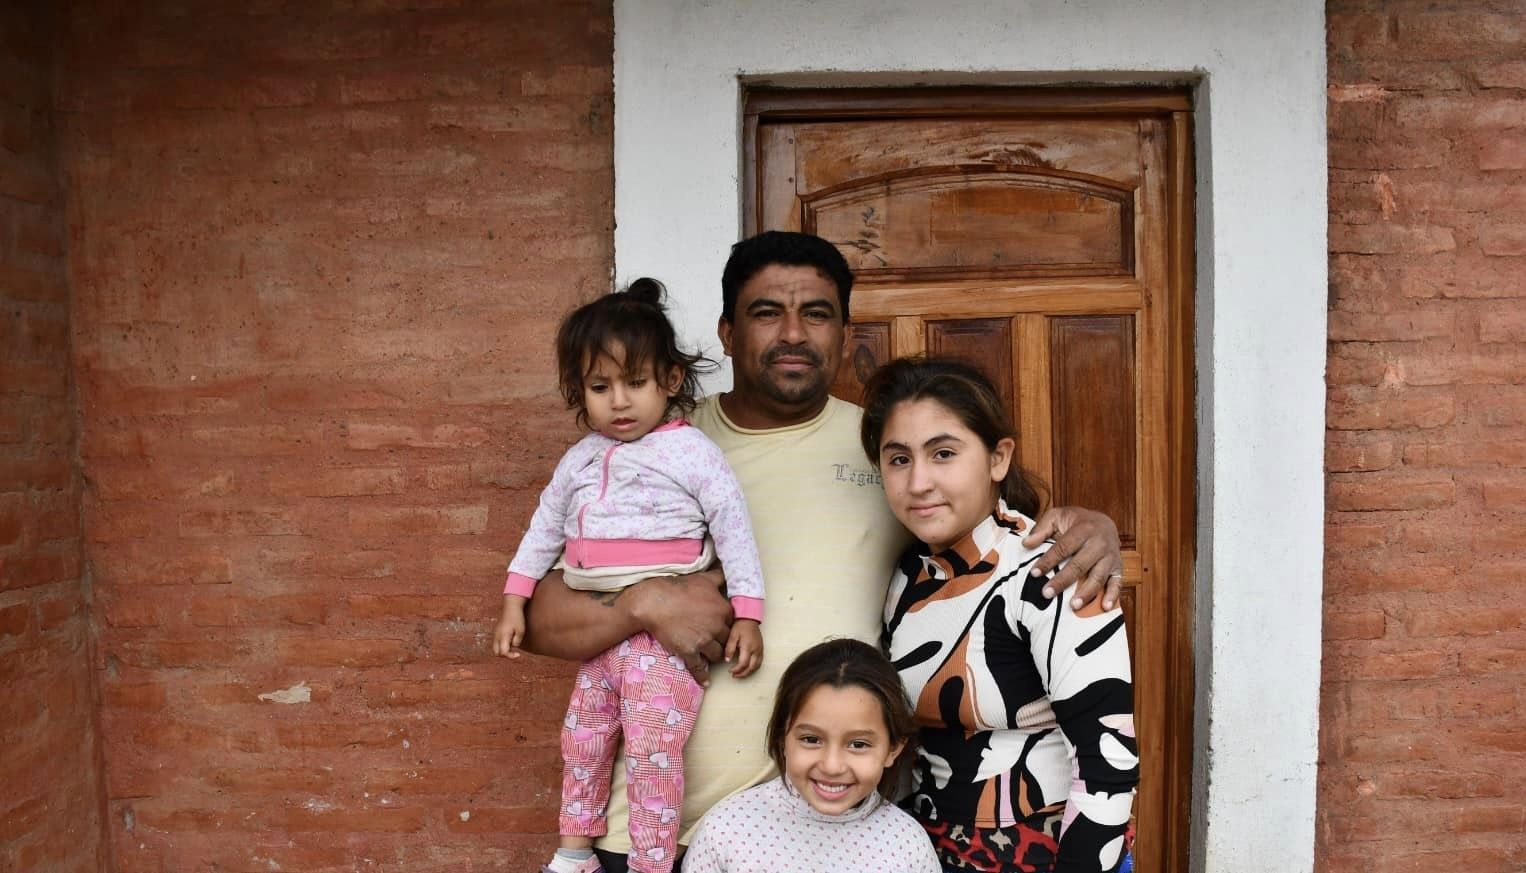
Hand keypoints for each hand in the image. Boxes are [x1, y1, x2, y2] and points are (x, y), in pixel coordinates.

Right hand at [493, 595, 528, 657]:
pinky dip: (502, 645)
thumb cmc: (517, 618)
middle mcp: (496, 636)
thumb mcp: (521, 631)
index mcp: (503, 636)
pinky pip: (496, 643)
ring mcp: (495, 634)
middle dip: (505, 655)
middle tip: (514, 652)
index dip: (510, 656)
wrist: (511, 607)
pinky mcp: (496, 632)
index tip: (518, 655)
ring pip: (495, 648)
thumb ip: (517, 641)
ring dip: (503, 650)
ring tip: (513, 644)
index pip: (503, 653)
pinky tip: (510, 640)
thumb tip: (513, 647)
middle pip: (497, 653)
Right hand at [629, 569, 731, 685]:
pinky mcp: (689, 651)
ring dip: (713, 655)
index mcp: (722, 609)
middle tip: (713, 642)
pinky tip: (705, 681)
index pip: (731, 623)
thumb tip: (726, 572)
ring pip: (717, 654)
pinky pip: (700, 667)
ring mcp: (703, 640)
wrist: (653, 602)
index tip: (719, 628)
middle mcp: (716, 626)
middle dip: (721, 641)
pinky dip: (703, 675)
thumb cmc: (677, 589)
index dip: (725, 626)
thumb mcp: (702, 579)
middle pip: (727, 640)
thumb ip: (718, 577)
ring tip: (708, 656)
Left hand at [725, 619, 762, 678]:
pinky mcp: (762, 649)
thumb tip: (727, 660)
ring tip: (740, 673)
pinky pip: (760, 662)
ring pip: (757, 666)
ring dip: (749, 672)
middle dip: (743, 674)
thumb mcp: (732, 636)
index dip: (737, 670)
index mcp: (748, 647)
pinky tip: (747, 668)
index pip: (743, 664)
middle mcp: (756, 650)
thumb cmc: (740, 626)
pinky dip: (754, 667)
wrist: (749, 618)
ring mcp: (760, 650)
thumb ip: (729, 648)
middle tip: (735, 676)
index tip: (730, 671)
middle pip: (752, 667)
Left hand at [1022, 506, 1123, 611]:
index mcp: (1083, 529)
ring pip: (1098, 577)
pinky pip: (1117, 583)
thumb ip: (1041, 528)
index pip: (1063, 547)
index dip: (1048, 561)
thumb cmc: (1076, 522)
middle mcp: (1099, 543)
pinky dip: (1113, 595)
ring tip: (1073, 606)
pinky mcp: (1118, 568)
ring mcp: (1110, 557)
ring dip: (1086, 593)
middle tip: (1046, 594)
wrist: (1105, 522)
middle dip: (1062, 581)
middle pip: (1080, 565)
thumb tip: (1026, 544)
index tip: (1034, 574)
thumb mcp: (1057, 516)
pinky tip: (1105, 607)